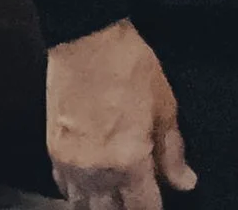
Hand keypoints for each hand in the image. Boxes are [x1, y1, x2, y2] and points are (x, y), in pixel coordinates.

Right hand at [46, 20, 196, 209]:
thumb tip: (185, 184)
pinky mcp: (53, 153)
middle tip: (139, 199)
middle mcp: (96, 173)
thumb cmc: (133, 71)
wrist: (87, 44)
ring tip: (116, 200)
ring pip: (82, 206)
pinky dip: (78, 194)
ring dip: (101, 207)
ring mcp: (70, 165)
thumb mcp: (165, 109)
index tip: (160, 205)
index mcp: (128, 163)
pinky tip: (91, 188)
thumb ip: (173, 153)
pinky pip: (64, 188)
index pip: (143, 208)